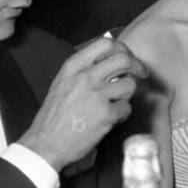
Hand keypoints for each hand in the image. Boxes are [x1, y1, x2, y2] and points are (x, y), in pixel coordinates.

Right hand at [20, 37, 147, 171]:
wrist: (46, 143)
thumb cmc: (54, 117)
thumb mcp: (62, 83)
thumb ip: (82, 70)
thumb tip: (108, 61)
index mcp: (73, 67)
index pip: (105, 43)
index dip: (122, 49)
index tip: (127, 57)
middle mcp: (85, 77)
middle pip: (124, 59)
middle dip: (137, 66)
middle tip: (140, 73)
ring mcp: (97, 95)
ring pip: (129, 84)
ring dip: (127, 94)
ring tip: (117, 103)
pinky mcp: (106, 114)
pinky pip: (126, 108)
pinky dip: (122, 114)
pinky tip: (111, 118)